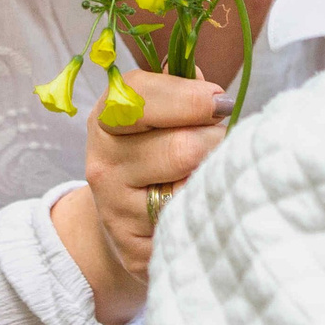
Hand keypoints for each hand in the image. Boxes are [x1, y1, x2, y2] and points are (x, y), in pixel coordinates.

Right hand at [81, 69, 229, 289]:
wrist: (123, 221)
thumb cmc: (154, 153)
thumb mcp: (157, 114)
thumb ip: (179, 89)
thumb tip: (199, 73)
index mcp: (107, 117)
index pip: (144, 96)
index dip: (192, 97)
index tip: (221, 102)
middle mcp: (103, 162)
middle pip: (181, 147)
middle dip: (214, 142)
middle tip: (219, 145)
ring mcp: (116, 210)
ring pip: (189, 190)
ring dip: (213, 180)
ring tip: (209, 175)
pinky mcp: (136, 250)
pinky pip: (188, 227)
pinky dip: (205, 216)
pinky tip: (200, 209)